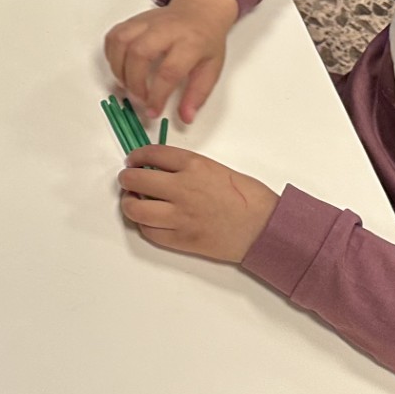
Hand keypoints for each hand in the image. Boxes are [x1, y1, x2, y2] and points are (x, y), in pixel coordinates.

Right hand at [103, 0, 238, 123]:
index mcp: (190, 42)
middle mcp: (166, 29)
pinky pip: (114, 36)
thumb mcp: (212, 69)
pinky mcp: (133, 20)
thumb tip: (186, 117)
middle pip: (140, 53)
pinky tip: (120, 68)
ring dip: (118, 69)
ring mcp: (147, 22)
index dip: (158, 95)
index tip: (153, 111)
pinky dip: (111, 55)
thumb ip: (197, 95)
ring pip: (121, 42)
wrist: (199, 10)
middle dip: (134, 82)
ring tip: (126, 86)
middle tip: (138, 99)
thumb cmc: (205, 40)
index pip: (170, 71)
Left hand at [117, 145, 278, 262]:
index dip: (136, 156)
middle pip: (135, 180)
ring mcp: (180, 216)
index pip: (151, 154)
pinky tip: (150, 221)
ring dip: (129, 204)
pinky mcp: (182, 240)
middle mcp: (182, 188)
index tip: (133, 160)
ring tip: (135, 202)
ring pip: (135, 210)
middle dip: (127, 179)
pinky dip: (145, 226)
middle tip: (129, 181)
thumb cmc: (250, 198)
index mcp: (193, 165)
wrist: (267, 228)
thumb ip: (188, 168)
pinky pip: (150, 233)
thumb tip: (163, 171)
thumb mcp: (218, 169)